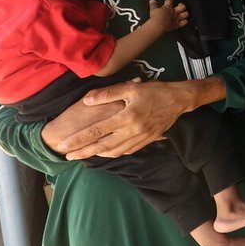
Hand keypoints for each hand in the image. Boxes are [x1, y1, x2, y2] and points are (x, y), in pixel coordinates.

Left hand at [52, 79, 206, 158]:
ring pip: (115, 151)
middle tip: (67, 157)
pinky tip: (108, 152)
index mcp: (126, 117)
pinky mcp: (147, 140)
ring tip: (84, 155)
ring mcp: (140, 137)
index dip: (79, 139)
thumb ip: (108, 94)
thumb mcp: (131, 88)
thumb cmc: (155, 91)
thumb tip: (87, 101)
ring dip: (97, 155)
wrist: (181, 100)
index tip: (63, 145)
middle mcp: (132, 131)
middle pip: (103, 146)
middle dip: (83, 152)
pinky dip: (114, 153)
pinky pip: (128, 151)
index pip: (97, 131)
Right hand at [149, 0, 189, 31]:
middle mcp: (174, 12)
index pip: (170, 1)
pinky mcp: (177, 24)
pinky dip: (185, 22)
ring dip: (185, 14)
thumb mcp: (153, 10)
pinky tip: (183, 21)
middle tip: (180, 6)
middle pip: (182, 6)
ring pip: (185, 14)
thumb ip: (153, 5)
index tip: (168, 2)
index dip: (169, 1)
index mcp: (168, 7)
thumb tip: (152, 0)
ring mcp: (176, 18)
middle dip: (182, 6)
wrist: (158, 25)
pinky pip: (184, 22)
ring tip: (183, 13)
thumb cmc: (155, 17)